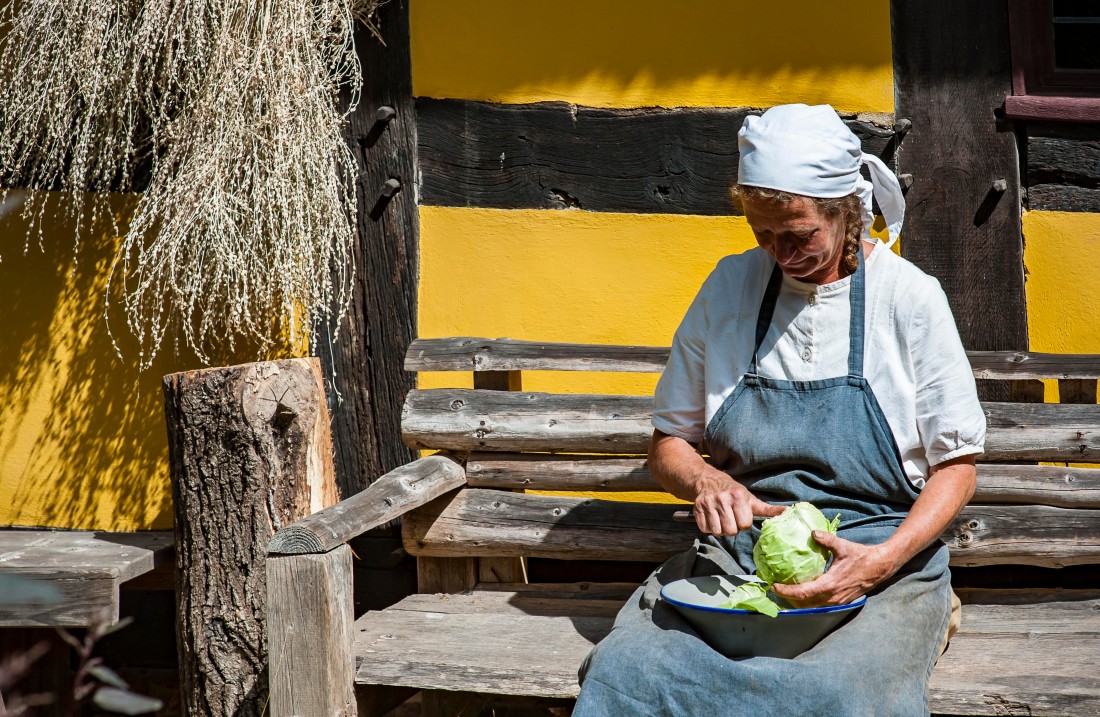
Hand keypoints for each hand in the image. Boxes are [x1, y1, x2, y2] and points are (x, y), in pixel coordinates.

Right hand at [693, 473, 784, 535]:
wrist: (708, 480)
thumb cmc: (733, 492)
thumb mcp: (751, 499)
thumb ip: (768, 509)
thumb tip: (789, 512)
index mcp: (738, 496)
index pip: (745, 524)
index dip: (744, 523)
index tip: (741, 516)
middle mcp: (722, 499)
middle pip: (731, 531)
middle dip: (733, 528)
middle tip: (731, 519)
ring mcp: (708, 504)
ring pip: (718, 532)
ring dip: (721, 529)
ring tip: (722, 519)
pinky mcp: (697, 509)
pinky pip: (705, 529)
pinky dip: (709, 528)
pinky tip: (712, 519)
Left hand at [770, 531, 896, 607]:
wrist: (880, 567)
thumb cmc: (862, 556)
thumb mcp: (843, 546)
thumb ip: (826, 539)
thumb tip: (812, 533)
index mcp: (830, 584)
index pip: (803, 592)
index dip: (786, 591)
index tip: (774, 586)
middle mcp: (832, 597)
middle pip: (804, 603)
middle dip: (788, 598)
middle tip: (775, 588)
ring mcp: (837, 601)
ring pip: (812, 605)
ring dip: (798, 601)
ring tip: (785, 591)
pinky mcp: (841, 601)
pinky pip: (820, 604)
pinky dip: (809, 600)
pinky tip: (803, 592)